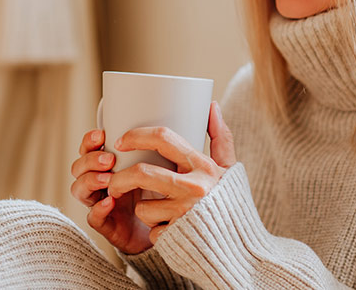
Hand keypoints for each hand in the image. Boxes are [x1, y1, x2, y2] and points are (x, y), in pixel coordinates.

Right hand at [70, 129, 152, 254]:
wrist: (168, 227)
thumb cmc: (160, 193)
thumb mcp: (155, 167)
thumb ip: (149, 151)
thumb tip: (155, 130)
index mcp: (107, 167)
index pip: (88, 149)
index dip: (89, 141)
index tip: (102, 135)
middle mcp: (99, 184)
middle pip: (78, 167)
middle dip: (90, 160)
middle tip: (110, 160)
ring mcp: (99, 204)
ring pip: (78, 190)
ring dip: (90, 181)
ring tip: (108, 179)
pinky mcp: (106, 226)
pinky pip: (93, 218)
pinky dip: (98, 209)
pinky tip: (110, 201)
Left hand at [107, 101, 235, 242]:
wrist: (241, 249)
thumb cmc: (231, 205)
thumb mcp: (230, 169)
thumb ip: (221, 136)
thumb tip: (212, 105)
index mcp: (204, 166)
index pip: (163, 138)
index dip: (136, 136)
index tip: (121, 142)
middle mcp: (194, 187)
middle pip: (142, 173)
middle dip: (120, 178)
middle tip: (114, 183)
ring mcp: (184, 213)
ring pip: (142, 206)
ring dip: (144, 211)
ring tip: (159, 213)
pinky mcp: (177, 236)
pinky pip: (151, 230)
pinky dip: (156, 231)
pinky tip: (172, 231)